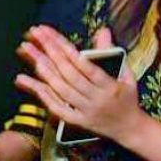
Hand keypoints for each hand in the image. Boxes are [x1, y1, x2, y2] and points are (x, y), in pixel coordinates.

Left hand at [15, 26, 141, 144]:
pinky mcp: (77, 122)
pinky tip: (30, 82)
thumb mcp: (126, 74)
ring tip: (31, 53)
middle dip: (51, 52)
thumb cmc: (128, 97)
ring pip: (61, 90)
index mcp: (110, 86)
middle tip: (36, 34)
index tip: (52, 35)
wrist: (130, 129)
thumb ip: (111, 53)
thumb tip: (103, 30)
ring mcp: (85, 111)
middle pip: (70, 74)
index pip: (85, 66)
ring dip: (44, 71)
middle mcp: (96, 99)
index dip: (68, 50)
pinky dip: (43, 94)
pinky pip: (57, 108)